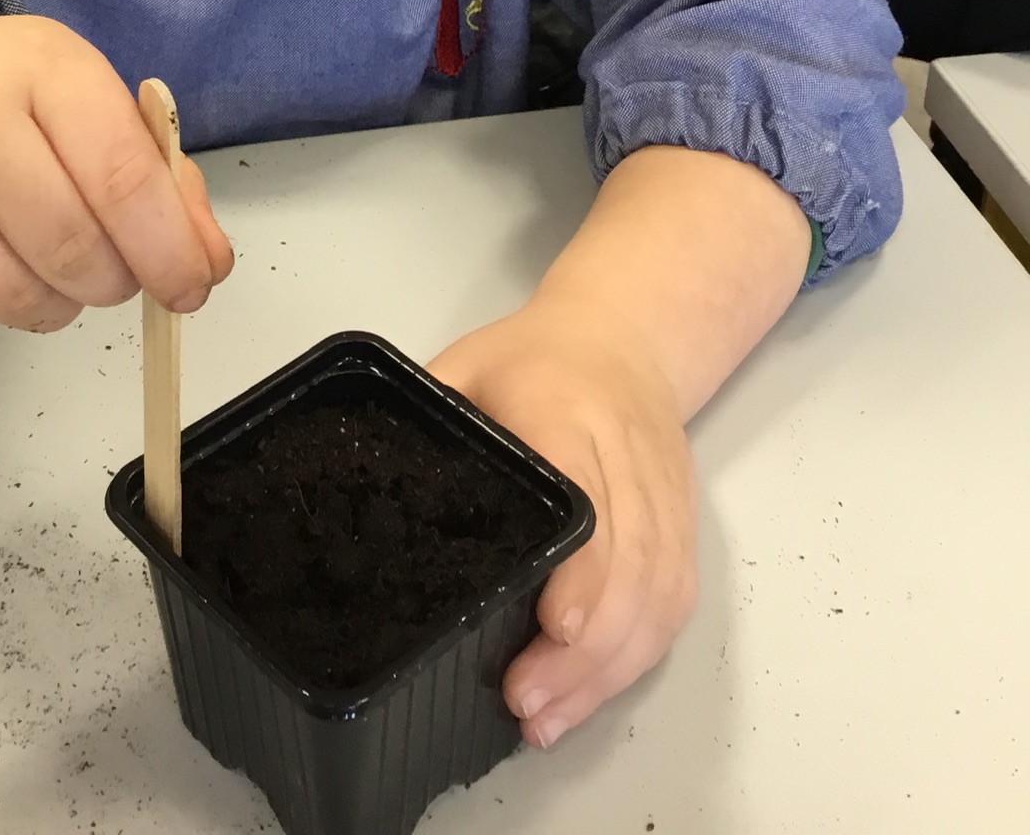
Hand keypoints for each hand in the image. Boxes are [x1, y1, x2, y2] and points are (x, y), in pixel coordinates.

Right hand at [0, 15, 232, 333]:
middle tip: (114, 274)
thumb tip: (204, 263)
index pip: (119, 175)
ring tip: (49, 269)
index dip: (168, 247)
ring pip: (15, 297)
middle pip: (71, 247)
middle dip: (114, 280)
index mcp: (36, 64)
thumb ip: (154, 175)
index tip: (191, 285)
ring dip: (56, 305)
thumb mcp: (78, 96)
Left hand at [428, 295, 695, 748]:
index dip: (581, 571)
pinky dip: (641, 654)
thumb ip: (432, 424)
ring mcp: (663, 496)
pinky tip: (595, 691)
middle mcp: (625, 459)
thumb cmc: (533, 356)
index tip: (551, 629)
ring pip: (659, 593)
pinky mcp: (683, 524)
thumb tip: (369, 489)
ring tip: (551, 718)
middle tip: (528, 703)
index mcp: (566, 414)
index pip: (587, 500)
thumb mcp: (466, 367)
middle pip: (629, 565)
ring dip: (612, 667)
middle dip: (585, 650)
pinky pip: (675, 598)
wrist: (626, 334)